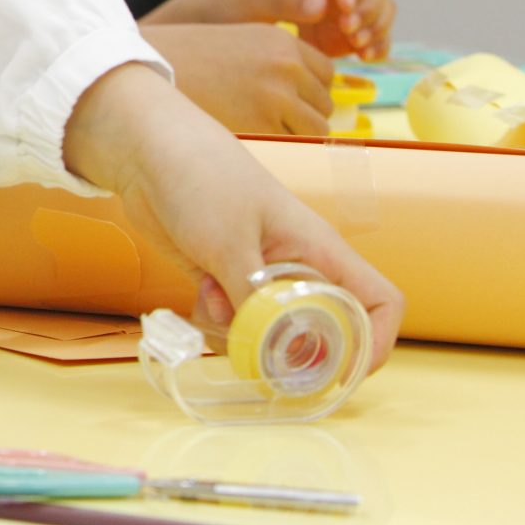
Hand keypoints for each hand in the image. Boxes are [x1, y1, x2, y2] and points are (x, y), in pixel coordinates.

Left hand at [63, 66, 402, 370]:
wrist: (145, 150)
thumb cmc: (199, 178)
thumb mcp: (229, 243)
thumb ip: (253, 300)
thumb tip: (272, 349)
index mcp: (319, 248)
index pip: (380, 300)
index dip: (376, 341)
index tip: (347, 373)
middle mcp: (298, 264)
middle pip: (325, 327)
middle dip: (296, 350)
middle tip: (262, 356)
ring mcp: (259, 272)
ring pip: (273, 329)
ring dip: (246, 333)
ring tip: (215, 302)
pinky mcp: (223, 277)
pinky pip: (234, 320)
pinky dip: (218, 320)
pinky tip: (198, 293)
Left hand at [144, 0, 395, 60]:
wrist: (212, 30)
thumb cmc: (226, 2)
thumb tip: (324, 4)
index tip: (344, 8)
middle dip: (370, 9)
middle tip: (351, 33)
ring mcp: (335, 11)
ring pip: (377, 11)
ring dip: (378, 27)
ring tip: (359, 48)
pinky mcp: (336, 36)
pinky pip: (369, 36)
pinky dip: (376, 45)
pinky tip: (368, 57)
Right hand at [146, 23, 334, 135]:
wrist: (145, 73)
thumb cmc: (189, 63)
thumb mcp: (240, 45)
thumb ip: (276, 62)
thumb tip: (310, 99)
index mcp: (282, 42)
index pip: (325, 74)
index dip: (307, 91)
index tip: (283, 100)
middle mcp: (286, 65)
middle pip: (324, 104)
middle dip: (303, 115)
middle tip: (266, 120)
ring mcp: (277, 96)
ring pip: (315, 128)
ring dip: (295, 135)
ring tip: (259, 131)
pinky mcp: (263, 124)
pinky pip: (294, 146)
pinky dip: (280, 147)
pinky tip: (251, 138)